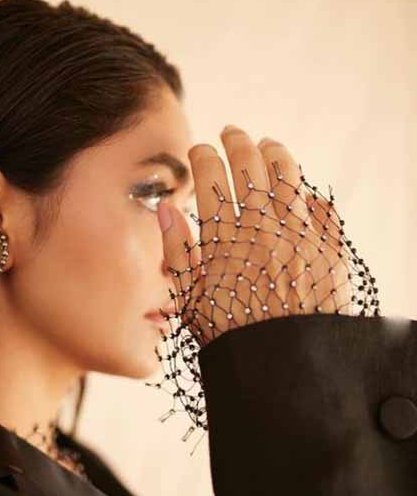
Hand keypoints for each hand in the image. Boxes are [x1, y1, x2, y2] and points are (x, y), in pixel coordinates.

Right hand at [158, 125, 378, 347]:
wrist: (284, 364)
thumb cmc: (231, 335)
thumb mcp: (190, 298)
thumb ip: (177, 250)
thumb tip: (165, 208)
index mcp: (224, 238)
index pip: (211, 178)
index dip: (203, 157)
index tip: (199, 149)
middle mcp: (262, 227)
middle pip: (249, 166)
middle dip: (237, 141)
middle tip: (231, 131)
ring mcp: (300, 235)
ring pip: (288, 176)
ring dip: (275, 154)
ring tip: (267, 145)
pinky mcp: (329, 249)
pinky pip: (323, 208)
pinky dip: (311, 194)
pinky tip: (303, 189)